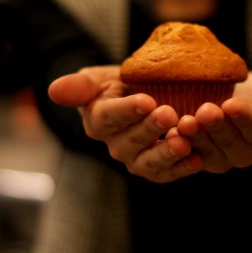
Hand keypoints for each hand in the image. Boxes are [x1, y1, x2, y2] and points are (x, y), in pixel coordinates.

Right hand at [48, 66, 200, 182]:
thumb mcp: (100, 78)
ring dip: (165, 154)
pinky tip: (198, 158)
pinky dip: (182, 168)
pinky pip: (166, 173)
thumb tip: (53, 90)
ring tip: (183, 142)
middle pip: (130, 141)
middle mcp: (115, 144)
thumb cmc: (120, 85)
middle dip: (149, 129)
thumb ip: (81, 86)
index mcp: (99, 120)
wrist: (144, 96)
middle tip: (168, 114)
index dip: (126, 111)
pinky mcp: (156, 168)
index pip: (108, 117)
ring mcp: (136, 159)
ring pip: (147, 162)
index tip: (146, 101)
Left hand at [175, 71, 251, 172]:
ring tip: (182, 121)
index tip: (233, 102)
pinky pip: (187, 155)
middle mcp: (246, 153)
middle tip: (204, 110)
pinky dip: (177, 145)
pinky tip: (167, 132)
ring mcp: (220, 158)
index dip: (247, 119)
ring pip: (208, 152)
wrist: (229, 94)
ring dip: (196, 138)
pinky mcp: (197, 157)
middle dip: (218, 128)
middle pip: (232, 144)